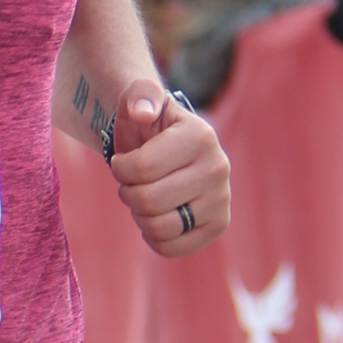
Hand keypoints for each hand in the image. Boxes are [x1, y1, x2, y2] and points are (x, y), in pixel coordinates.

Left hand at [109, 86, 229, 257]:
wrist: (164, 148)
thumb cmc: (146, 125)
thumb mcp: (139, 99)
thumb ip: (138, 94)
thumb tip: (142, 112)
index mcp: (201, 136)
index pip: (141, 169)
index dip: (120, 168)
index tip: (124, 160)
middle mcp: (219, 168)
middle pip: (148, 201)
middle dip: (128, 192)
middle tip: (134, 181)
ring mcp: (222, 200)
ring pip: (160, 228)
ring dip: (140, 215)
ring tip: (145, 197)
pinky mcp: (217, 225)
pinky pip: (172, 248)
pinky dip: (154, 236)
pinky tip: (158, 215)